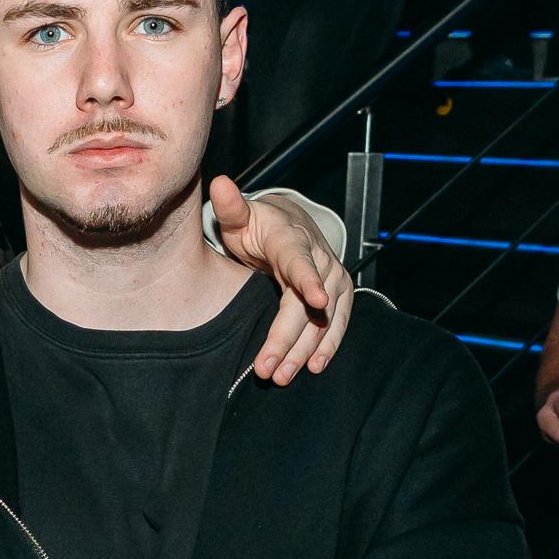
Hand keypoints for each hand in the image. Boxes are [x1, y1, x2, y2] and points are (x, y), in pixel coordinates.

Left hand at [208, 178, 353, 382]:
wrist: (287, 224)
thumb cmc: (258, 224)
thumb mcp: (240, 216)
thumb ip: (230, 206)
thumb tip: (219, 183)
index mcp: (291, 240)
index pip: (299, 261)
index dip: (308, 280)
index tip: (316, 300)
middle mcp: (318, 259)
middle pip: (305, 305)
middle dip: (288, 339)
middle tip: (267, 369)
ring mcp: (332, 278)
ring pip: (323, 320)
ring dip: (305, 351)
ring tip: (282, 375)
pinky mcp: (339, 294)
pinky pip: (338, 324)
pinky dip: (327, 346)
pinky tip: (315, 367)